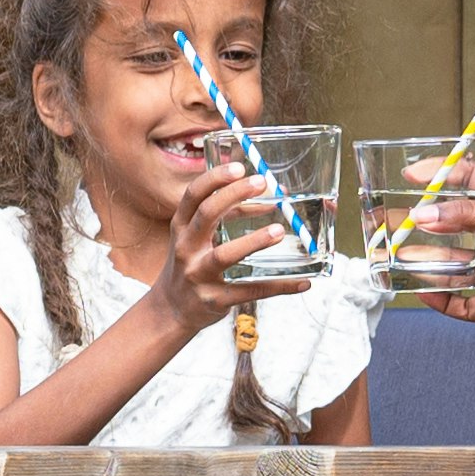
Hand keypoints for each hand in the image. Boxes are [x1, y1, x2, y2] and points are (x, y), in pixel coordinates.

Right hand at [129, 129, 281, 334]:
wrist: (172, 309)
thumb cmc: (192, 263)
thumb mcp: (197, 237)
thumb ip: (227, 216)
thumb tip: (269, 200)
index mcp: (180, 227)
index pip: (193, 195)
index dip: (215, 178)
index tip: (239, 166)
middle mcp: (186, 248)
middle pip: (207, 215)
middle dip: (234, 195)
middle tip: (262, 182)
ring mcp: (199, 275)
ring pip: (225, 255)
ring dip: (253, 241)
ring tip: (278, 230)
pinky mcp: (215, 300)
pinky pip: (250, 291)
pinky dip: (279, 286)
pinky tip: (302, 282)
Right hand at [407, 175, 474, 360]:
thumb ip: (468, 214)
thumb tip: (426, 214)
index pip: (473, 180)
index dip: (444, 172)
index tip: (413, 175)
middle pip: (455, 223)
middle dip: (426, 221)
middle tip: (396, 217)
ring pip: (450, 263)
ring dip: (425, 260)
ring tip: (398, 256)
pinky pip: (456, 300)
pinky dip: (438, 298)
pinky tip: (421, 292)